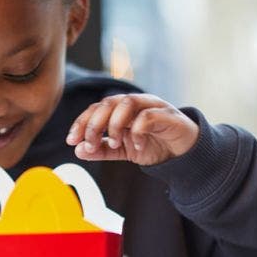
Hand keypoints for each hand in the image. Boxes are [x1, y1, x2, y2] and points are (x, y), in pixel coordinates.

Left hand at [66, 93, 199, 165]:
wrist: (184, 153)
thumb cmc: (154, 145)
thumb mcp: (123, 151)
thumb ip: (102, 150)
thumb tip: (78, 150)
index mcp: (122, 109)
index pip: (96, 109)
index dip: (81, 123)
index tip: (71, 140)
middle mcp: (136, 103)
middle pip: (108, 103)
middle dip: (94, 124)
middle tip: (89, 144)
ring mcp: (153, 106)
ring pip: (127, 103)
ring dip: (114, 124)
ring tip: (114, 143)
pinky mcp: (168, 115)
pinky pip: (148, 116)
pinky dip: (138, 130)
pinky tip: (137, 145)